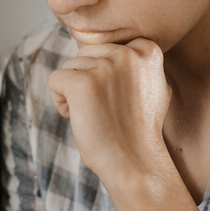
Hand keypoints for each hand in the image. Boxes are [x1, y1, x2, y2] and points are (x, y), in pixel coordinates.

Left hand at [47, 38, 172, 188]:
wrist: (136, 163)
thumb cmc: (141, 131)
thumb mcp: (155, 87)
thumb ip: (139, 65)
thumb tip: (121, 50)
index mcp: (148, 50)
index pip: (107, 47)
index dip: (105, 75)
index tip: (118, 99)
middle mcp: (127, 54)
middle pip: (86, 54)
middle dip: (88, 80)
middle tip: (104, 109)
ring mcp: (104, 67)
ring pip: (70, 67)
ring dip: (74, 92)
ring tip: (94, 115)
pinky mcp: (81, 83)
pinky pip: (54, 80)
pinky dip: (60, 101)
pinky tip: (78, 118)